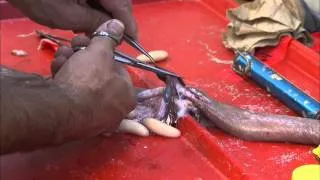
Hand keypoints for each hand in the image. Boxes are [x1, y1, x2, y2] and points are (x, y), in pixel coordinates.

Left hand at [8, 0, 136, 37]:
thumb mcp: (69, 15)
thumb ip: (96, 22)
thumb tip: (116, 29)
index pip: (122, 6)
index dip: (129, 24)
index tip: (134, 40)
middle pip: (118, 1)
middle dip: (117, 20)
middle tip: (114, 39)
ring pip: (108, 0)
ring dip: (105, 15)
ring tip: (96, 32)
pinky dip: (94, 9)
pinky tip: (85, 20)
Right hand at [52, 19, 135, 133]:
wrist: (61, 109)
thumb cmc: (88, 80)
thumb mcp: (100, 53)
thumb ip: (108, 38)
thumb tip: (118, 25)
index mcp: (128, 95)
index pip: (117, 68)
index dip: (101, 53)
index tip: (89, 44)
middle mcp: (115, 110)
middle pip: (97, 76)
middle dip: (82, 58)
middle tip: (72, 47)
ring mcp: (95, 119)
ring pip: (83, 86)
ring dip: (71, 66)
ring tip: (61, 57)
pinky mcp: (76, 123)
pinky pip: (73, 98)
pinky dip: (65, 83)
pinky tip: (56, 71)